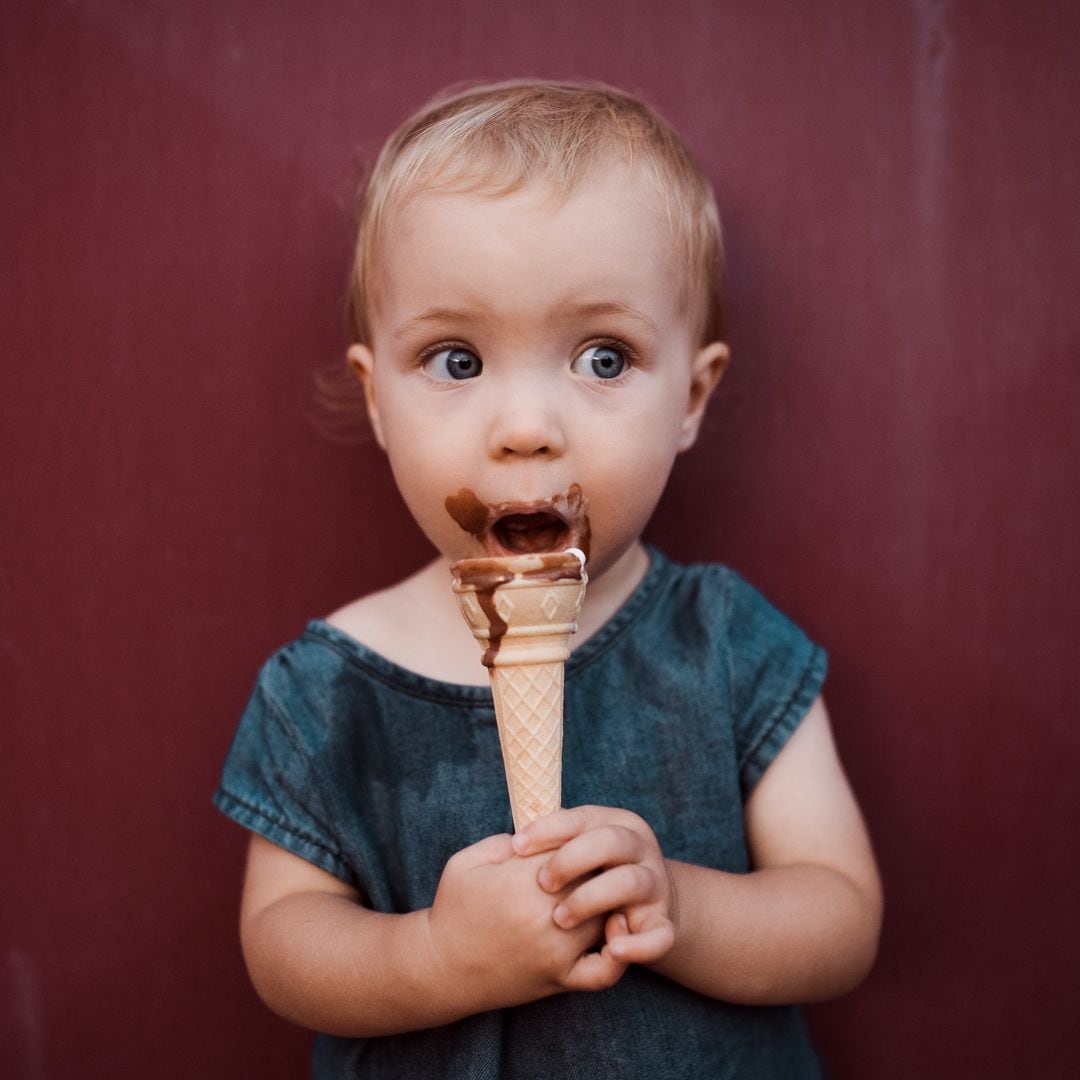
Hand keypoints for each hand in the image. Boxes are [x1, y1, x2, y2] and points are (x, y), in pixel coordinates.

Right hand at [425, 833, 626, 1011]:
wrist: (441, 968)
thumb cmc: (453, 908)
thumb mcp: (467, 861)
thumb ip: (506, 840)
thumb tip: (546, 832)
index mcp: (522, 878)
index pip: (573, 846)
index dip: (578, 841)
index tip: (575, 842)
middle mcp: (544, 913)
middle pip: (595, 877)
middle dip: (597, 868)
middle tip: (594, 864)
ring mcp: (556, 949)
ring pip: (607, 914)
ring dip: (609, 901)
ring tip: (602, 891)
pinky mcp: (560, 978)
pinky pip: (605, 971)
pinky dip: (619, 954)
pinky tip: (611, 935)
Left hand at [512, 806, 676, 965]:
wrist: (643, 902)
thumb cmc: (591, 873)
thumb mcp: (573, 848)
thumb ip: (550, 842)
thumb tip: (512, 844)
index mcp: (615, 823)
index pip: (581, 818)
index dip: (548, 829)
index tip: (517, 845)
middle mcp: (639, 848)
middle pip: (609, 842)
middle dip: (571, 860)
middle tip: (542, 883)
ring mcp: (654, 885)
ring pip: (630, 882)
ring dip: (593, 898)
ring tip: (560, 918)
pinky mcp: (662, 924)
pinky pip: (659, 936)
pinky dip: (638, 945)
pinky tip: (612, 950)